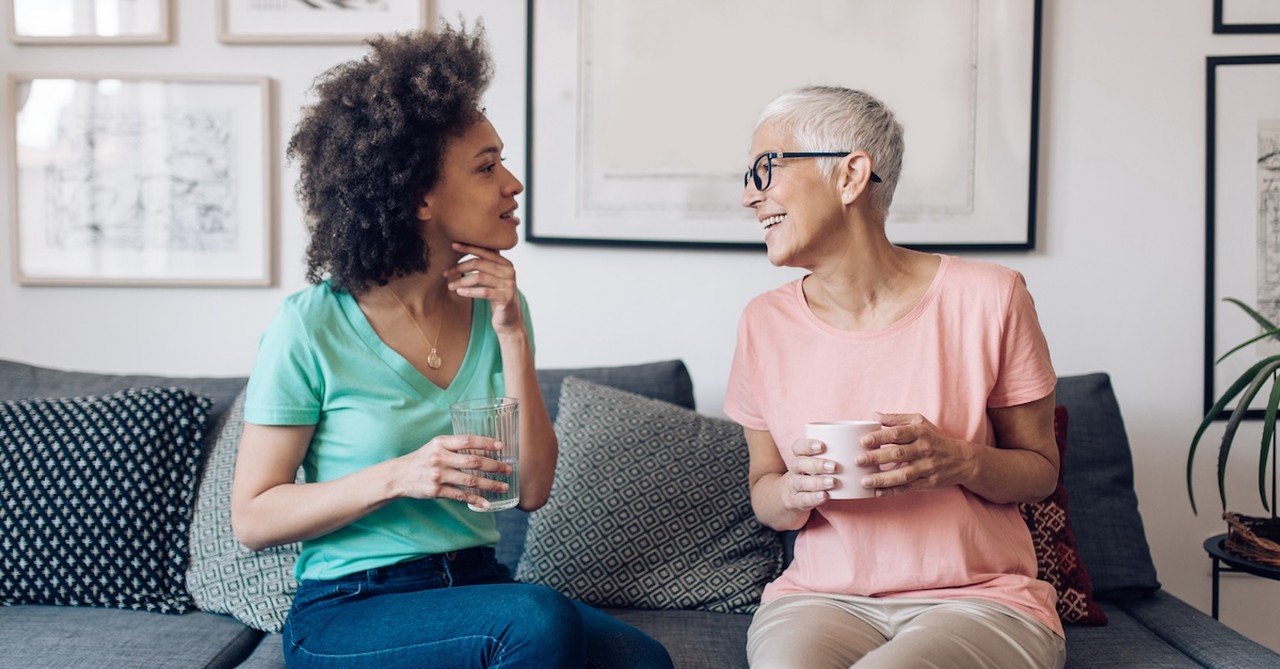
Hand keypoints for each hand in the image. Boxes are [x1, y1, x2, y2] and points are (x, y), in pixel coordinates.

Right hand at [395, 434, 512, 509]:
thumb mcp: (435, 446)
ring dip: (490, 484)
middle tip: (508, 469)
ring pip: (470, 480)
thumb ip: (455, 446)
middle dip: (494, 466)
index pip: (467, 440)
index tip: (501, 446)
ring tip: (504, 486)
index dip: (486, 443)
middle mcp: (440, 458)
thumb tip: (482, 448)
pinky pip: (460, 496)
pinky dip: (475, 500)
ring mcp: (438, 475)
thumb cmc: (422, 459)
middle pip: (473, 461)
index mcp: (441, 443)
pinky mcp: (436, 491)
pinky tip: (487, 503)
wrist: (398, 475)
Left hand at [444, 242, 522, 334]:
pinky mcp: (505, 298)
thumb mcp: (493, 278)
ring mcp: (509, 285)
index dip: (468, 248)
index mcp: (506, 264)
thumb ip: (487, 264)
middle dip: (459, 267)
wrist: (509, 319)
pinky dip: (469, 291)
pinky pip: (484, 292)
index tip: (453, 245)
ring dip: (461, 281)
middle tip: (446, 273)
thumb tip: (469, 245)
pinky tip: (459, 292)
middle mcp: (509, 272)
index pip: (484, 252)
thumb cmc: (497, 297)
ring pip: (479, 277)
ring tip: (450, 286)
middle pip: (479, 263)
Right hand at [777, 437, 839, 510]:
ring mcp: (793, 487)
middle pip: (799, 464)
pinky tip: (825, 496)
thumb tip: (861, 444)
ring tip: (833, 482)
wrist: (789, 497)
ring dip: (817, 482)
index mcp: (799, 457)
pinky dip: (814, 498)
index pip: (798, 447)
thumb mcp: (815, 464)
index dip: (808, 445)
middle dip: (817, 464)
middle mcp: (794, 471)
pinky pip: (803, 499)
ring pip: (801, 482)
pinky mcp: (796, 501)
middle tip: (835, 467)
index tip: (823, 446)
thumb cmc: (811, 476)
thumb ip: (832, 455)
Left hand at [857, 412, 973, 496]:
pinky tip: (877, 492)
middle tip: (857, 460)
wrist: (963, 459)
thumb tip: (875, 415)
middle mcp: (923, 450)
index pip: (897, 434)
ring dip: (882, 478)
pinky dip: (892, 491)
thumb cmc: (935, 438)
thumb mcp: (920, 423)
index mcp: (919, 433)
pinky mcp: (928, 483)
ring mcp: (926, 468)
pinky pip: (908, 488)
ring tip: (864, 481)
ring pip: (902, 474)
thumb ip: (897, 419)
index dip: (879, 437)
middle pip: (897, 454)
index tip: (863, 441)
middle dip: (876, 458)